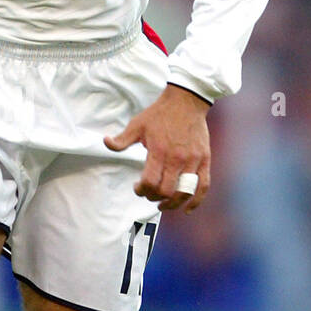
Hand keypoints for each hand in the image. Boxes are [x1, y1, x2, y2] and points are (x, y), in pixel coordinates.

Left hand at [104, 83, 210, 211]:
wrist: (186, 101)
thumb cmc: (159, 114)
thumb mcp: (137, 124)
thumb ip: (122, 139)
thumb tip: (105, 142)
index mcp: (159, 151)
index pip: (150, 182)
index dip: (141, 191)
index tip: (137, 187)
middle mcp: (177, 158)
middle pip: (166, 191)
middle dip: (154, 197)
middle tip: (149, 194)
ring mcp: (192, 160)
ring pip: (184, 192)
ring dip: (172, 204)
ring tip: (163, 204)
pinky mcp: (204, 160)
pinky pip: (203, 186)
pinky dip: (196, 201)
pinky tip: (187, 209)